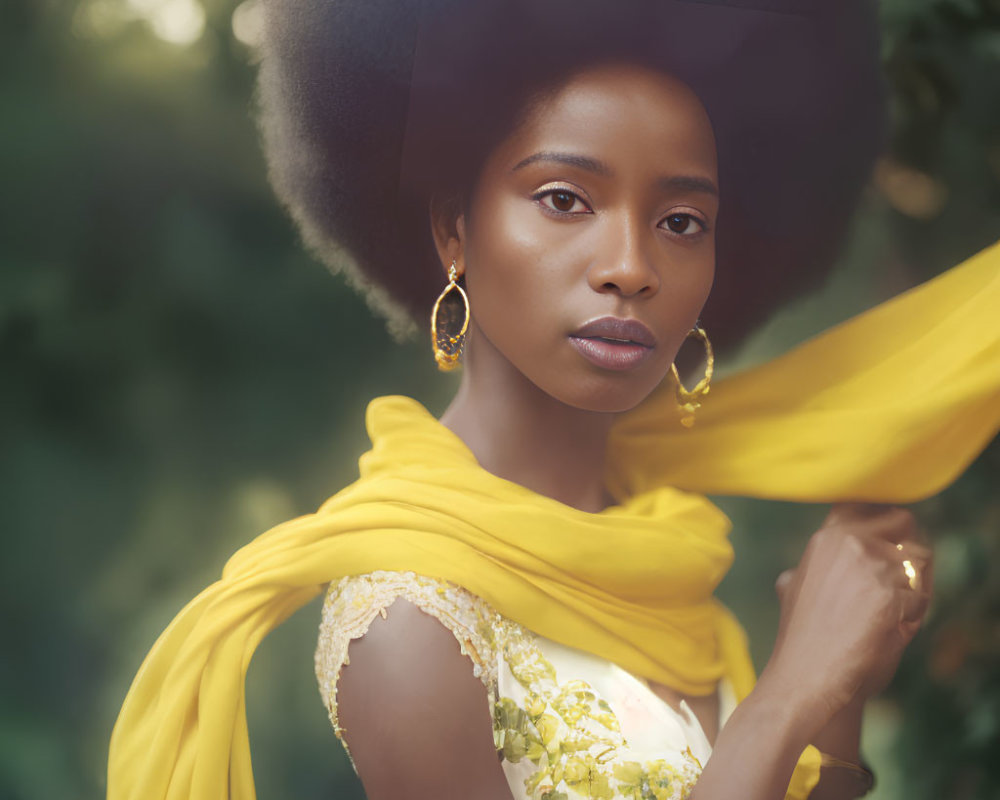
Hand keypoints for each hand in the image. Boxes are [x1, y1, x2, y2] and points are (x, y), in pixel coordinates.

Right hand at [761, 504, 933, 725]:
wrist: (806, 675)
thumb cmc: (803, 638)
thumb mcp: (793, 588)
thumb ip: (811, 566)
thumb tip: (799, 569)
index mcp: (824, 537)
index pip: (868, 503)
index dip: (885, 520)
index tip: (886, 541)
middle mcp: (847, 541)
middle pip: (903, 523)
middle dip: (906, 551)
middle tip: (894, 584)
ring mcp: (871, 564)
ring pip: (918, 560)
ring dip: (912, 586)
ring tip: (886, 614)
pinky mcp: (891, 592)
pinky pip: (922, 594)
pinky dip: (913, 614)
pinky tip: (889, 629)